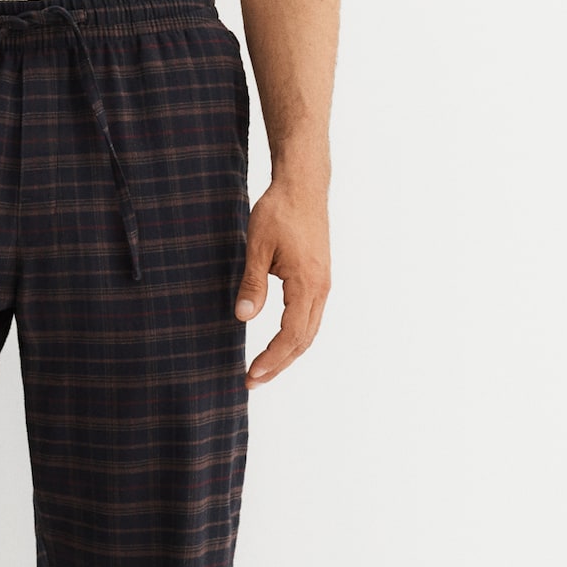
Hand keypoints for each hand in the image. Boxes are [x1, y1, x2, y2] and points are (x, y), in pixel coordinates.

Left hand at [235, 179, 330, 386]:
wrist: (303, 185)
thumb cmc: (279, 211)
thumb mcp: (257, 245)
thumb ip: (252, 283)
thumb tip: (242, 318)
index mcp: (307, 284)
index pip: (291, 335)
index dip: (272, 359)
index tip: (252, 374)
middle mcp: (321, 289)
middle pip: (303, 340)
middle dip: (279, 364)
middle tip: (253, 381)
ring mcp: (323, 284)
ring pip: (309, 331)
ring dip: (287, 353)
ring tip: (264, 369)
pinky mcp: (319, 278)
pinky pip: (310, 317)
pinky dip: (295, 337)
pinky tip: (279, 342)